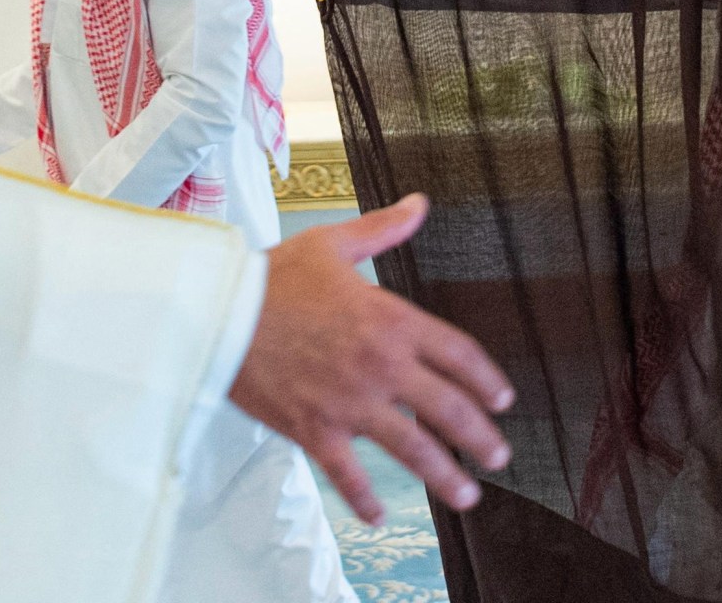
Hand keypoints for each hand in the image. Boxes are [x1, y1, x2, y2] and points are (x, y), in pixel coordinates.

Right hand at [232, 194, 513, 524]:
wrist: (220, 310)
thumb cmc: (273, 275)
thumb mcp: (332, 244)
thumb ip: (382, 230)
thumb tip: (419, 205)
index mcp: (390, 319)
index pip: (457, 353)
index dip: (486, 380)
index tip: (502, 400)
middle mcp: (380, 364)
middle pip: (448, 408)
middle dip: (479, 437)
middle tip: (498, 456)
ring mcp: (349, 402)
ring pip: (412, 449)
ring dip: (444, 477)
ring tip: (467, 497)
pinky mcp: (315, 429)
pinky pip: (347, 474)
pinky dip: (363, 498)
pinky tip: (377, 515)